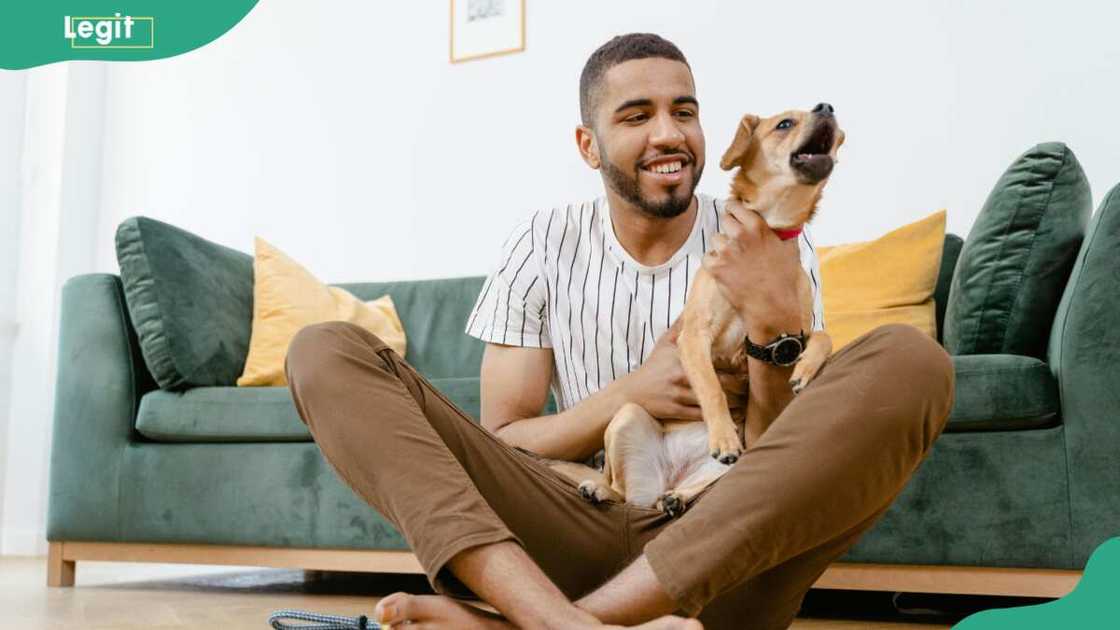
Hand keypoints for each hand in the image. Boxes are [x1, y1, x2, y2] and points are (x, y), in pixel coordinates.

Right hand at [618, 317, 748, 420]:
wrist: (630, 393)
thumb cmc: (652, 368)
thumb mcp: (664, 344)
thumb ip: (680, 328)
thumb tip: (693, 307)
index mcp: (683, 356)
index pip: (717, 359)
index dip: (737, 363)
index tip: (750, 365)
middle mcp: (681, 374)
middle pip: (721, 381)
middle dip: (741, 385)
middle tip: (753, 385)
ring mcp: (679, 393)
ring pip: (714, 399)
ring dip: (734, 402)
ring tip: (747, 400)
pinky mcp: (676, 410)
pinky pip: (702, 414)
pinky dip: (717, 415)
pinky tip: (730, 415)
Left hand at [702, 199, 802, 337]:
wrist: (772, 307)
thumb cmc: (783, 280)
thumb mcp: (790, 250)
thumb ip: (786, 232)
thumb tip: (791, 221)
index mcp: (757, 227)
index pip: (735, 206)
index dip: (733, 209)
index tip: (734, 212)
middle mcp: (739, 236)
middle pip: (724, 220)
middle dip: (729, 228)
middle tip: (735, 239)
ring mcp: (726, 251)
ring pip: (715, 239)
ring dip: (722, 247)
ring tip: (733, 258)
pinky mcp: (716, 267)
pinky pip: (707, 257)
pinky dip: (713, 262)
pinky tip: (725, 268)